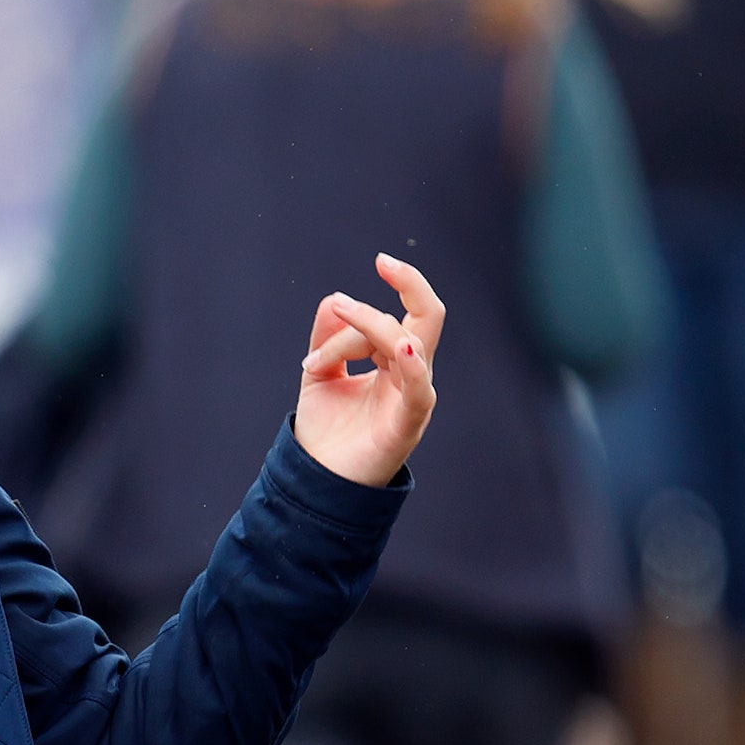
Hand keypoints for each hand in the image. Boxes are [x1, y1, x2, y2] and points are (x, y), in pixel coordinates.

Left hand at [292, 253, 442, 487]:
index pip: (387, 320)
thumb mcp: (320, 376)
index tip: (367, 274)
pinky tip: (403, 348)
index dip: (375, 302)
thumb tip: (333, 300)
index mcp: (394, 363)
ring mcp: (412, 398)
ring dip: (371, 326)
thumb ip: (329, 341)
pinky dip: (412, 366)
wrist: (316, 483)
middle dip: (412, 285)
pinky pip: (419, 390)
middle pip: (427, 318)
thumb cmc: (325, 434)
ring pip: (410, 342)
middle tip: (382, 262)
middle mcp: (410, 376)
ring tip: (337, 319)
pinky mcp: (406, 423)